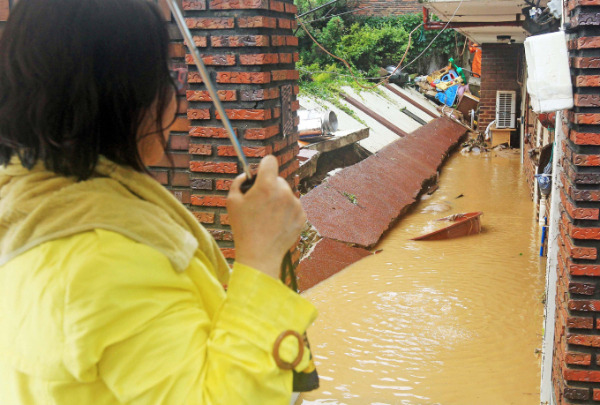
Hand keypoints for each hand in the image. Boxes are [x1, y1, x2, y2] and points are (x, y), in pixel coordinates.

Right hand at [227, 155, 305, 278]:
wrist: (260, 254)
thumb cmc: (243, 228)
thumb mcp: (232, 201)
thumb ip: (238, 182)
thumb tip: (247, 175)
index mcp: (266, 185)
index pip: (270, 160)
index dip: (264, 165)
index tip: (261, 172)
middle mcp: (284, 192)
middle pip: (278, 180)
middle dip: (269, 187)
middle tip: (259, 203)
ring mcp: (295, 204)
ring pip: (286, 194)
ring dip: (278, 200)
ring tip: (267, 217)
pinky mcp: (302, 216)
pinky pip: (293, 207)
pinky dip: (286, 212)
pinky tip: (275, 224)